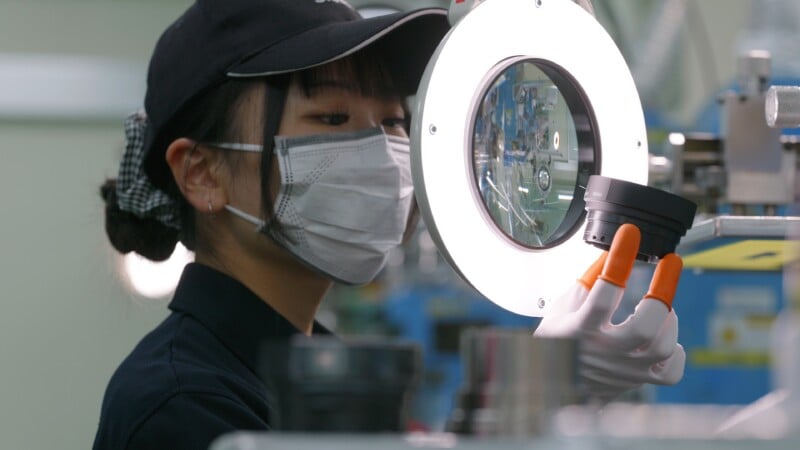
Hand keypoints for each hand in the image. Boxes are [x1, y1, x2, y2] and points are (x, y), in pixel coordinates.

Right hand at [534, 223, 684, 402]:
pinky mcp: (638, 380)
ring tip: (661, 304)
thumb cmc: (558, 341)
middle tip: (670, 262)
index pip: (605, 290)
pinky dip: (675, 353)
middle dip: (663, 288)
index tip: (630, 233)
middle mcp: (605, 350)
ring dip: (668, 318)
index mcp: (582, 328)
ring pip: (662, 346)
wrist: (552, 383)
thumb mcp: (563, 307)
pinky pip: (671, 372)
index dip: (620, 257)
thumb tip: (611, 253)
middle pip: (646, 325)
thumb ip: (588, 281)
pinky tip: (665, 337)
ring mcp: (624, 369)